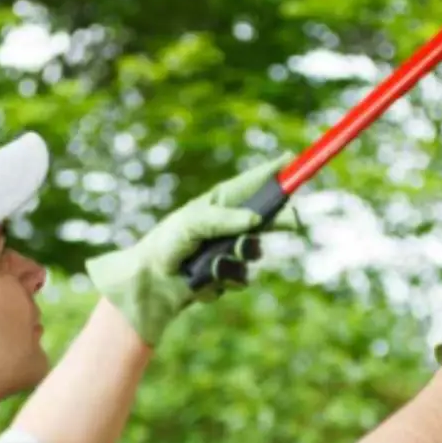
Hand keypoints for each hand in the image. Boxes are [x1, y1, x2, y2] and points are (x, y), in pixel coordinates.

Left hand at [84, 155, 299, 345]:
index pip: (252, 184)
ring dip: (237, 257)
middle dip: (278, 220)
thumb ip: (224, 219)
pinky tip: (201, 280)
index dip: (272, 173)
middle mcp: (228, 226)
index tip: (291, 161)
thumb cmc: (166, 243)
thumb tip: (256, 220)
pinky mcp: (227, 277)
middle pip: (266, 219)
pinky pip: (241, 279)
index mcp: (219, 204)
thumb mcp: (193, 223)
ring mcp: (230, 252)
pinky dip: (222, 279)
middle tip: (291, 221)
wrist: (151, 281)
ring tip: (212, 262)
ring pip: (255, 253)